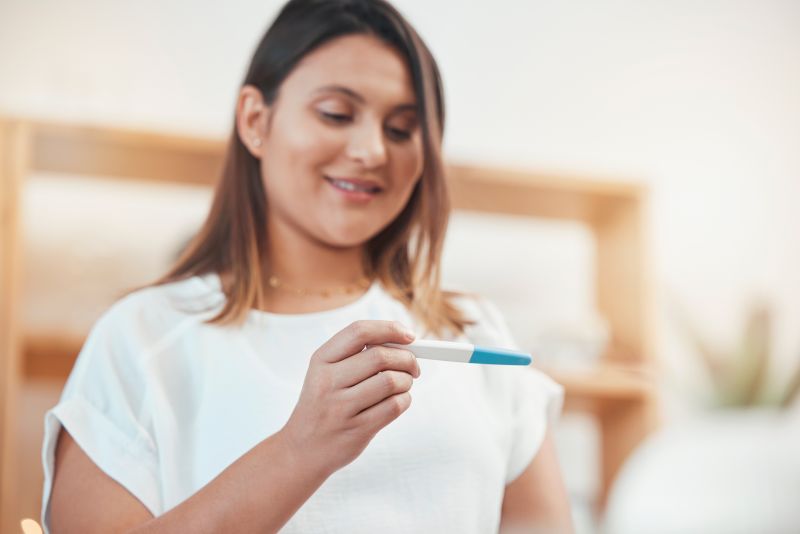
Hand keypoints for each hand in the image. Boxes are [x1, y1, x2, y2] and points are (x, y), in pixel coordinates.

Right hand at [279, 320, 419, 474]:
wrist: (301, 450)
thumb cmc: (321, 406)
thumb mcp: (325, 373)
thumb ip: (356, 354)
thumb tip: (402, 341)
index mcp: (321, 360)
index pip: (360, 332)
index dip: (390, 329)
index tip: (409, 336)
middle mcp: (328, 381)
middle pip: (381, 356)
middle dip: (406, 359)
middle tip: (412, 366)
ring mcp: (342, 407)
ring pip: (391, 381)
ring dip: (406, 381)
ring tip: (402, 385)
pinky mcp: (357, 430)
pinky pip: (394, 406)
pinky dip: (405, 400)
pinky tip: (398, 400)